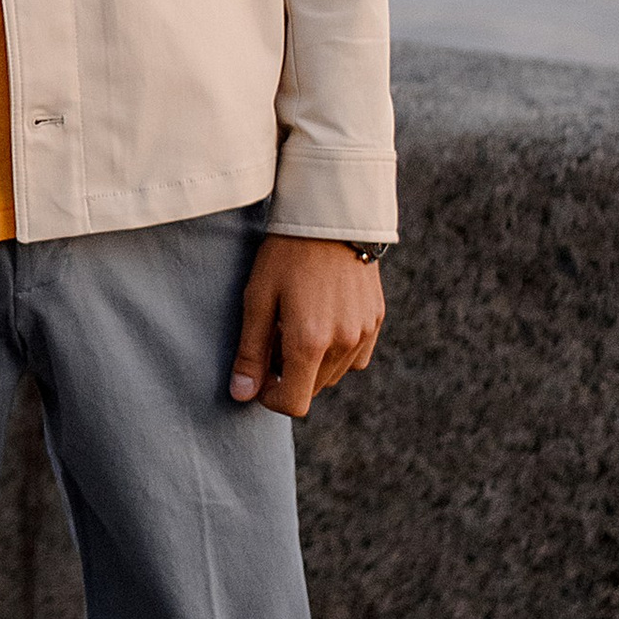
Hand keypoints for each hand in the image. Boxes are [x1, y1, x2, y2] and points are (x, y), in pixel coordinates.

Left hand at [229, 236, 384, 418]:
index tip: (258, 378)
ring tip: (296, 325)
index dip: (270, 398)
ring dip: (313, 365)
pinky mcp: (377, 319)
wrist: (330, 215)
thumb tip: (242, 394)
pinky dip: (337, 351)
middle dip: (289, 376)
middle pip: (313, 389)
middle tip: (273, 339)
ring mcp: (364, 332)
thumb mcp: (258, 299)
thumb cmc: (285, 254)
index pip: (294, 403)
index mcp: (309, 341)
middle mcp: (343, 343)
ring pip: (335, 374)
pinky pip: (356, 356)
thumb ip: (251, 351)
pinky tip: (322, 321)